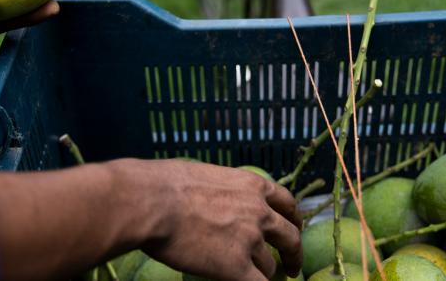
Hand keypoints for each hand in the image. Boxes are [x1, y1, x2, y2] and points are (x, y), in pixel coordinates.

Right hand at [133, 160, 302, 280]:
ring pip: (270, 266)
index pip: (286, 202)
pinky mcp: (236, 268)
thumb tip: (218, 198)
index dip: (292, 218)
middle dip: (293, 254)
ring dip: (265, 275)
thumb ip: (223, 189)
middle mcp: (259, 212)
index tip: (294, 227)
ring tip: (257, 280)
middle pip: (290, 237)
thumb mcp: (206, 175)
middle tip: (292, 266)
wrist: (152, 201)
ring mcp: (250, 241)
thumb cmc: (165, 183)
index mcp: (252, 186)